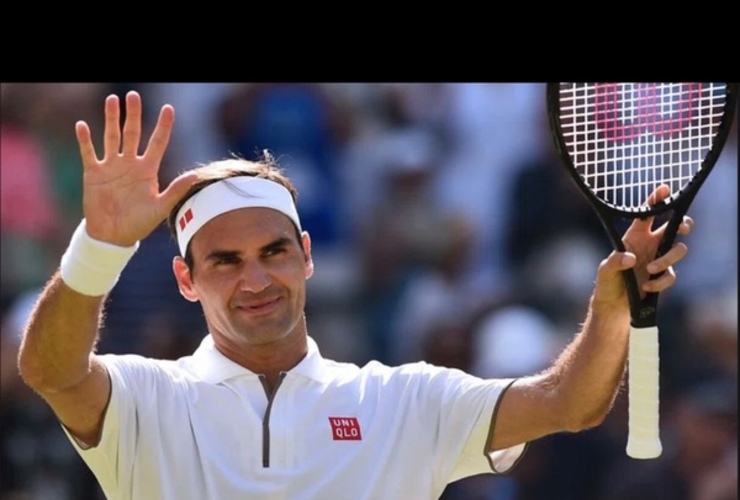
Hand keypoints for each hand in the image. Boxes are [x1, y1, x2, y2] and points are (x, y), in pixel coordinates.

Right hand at [75, 91, 197, 245]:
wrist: (113, 235)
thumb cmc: (138, 223)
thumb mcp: (160, 207)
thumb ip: (177, 190)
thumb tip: (196, 175)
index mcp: (147, 170)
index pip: (158, 142)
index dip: (163, 126)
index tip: (168, 108)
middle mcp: (129, 163)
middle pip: (132, 133)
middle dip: (133, 115)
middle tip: (133, 95)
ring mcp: (111, 166)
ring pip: (111, 137)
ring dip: (111, 119)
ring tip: (112, 100)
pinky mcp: (93, 173)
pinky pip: (89, 152)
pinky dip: (86, 140)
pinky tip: (83, 125)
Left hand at [592, 184, 692, 307]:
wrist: (613, 305)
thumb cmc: (607, 282)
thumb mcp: (605, 270)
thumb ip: (615, 262)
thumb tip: (631, 258)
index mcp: (635, 236)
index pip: (647, 214)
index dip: (656, 201)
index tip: (664, 189)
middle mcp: (650, 244)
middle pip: (675, 227)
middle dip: (684, 223)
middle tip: (682, 226)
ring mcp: (659, 259)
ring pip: (679, 249)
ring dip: (667, 259)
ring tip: (649, 269)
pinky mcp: (663, 276)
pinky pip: (671, 274)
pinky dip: (660, 281)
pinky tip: (646, 286)